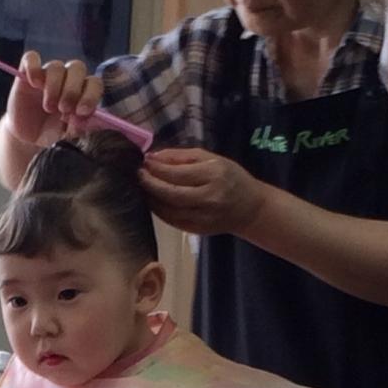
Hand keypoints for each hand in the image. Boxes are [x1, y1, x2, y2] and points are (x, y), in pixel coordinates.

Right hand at [5, 50, 102, 149]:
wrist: (27, 139)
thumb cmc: (51, 134)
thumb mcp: (67, 136)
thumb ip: (79, 126)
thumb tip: (86, 118)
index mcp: (82, 92)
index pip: (93, 83)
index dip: (90, 95)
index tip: (82, 111)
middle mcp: (67, 79)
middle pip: (77, 68)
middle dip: (72, 90)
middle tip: (64, 109)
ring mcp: (47, 74)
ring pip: (56, 66)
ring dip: (54, 86)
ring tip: (49, 107)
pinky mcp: (27, 73)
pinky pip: (31, 58)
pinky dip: (33, 67)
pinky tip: (34, 83)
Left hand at [139, 148, 265, 235]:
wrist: (250, 208)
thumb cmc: (230, 178)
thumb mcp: (212, 159)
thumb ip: (182, 157)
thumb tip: (153, 157)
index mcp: (213, 175)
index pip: (177, 174)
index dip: (157, 169)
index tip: (144, 162)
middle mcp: (208, 198)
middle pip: (171, 193)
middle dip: (150, 184)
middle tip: (138, 175)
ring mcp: (203, 217)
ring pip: (169, 210)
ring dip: (152, 199)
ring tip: (143, 187)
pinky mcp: (198, 230)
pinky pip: (172, 221)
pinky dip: (159, 211)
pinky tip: (153, 201)